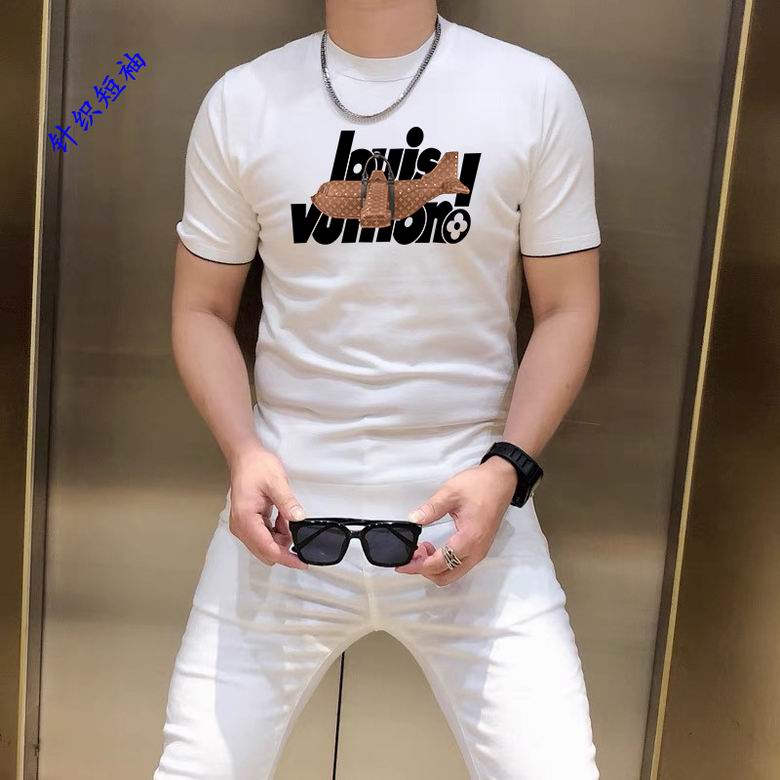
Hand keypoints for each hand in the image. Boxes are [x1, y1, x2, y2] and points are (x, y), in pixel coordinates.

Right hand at [227, 440, 308, 568]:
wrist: (245, 457)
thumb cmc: (257, 466)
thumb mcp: (276, 482)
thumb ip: (287, 503)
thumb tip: (298, 519)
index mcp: (246, 519)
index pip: (267, 548)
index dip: (286, 558)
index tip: (302, 562)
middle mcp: (241, 527)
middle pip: (265, 552)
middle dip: (284, 547)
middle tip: (298, 532)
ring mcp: (243, 526)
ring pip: (265, 546)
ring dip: (280, 538)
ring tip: (287, 517)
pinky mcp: (247, 523)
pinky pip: (264, 536)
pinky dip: (276, 532)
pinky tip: (282, 518)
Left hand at [395, 457, 517, 585]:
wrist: (501, 481)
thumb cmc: (481, 485)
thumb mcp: (451, 492)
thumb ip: (431, 508)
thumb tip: (414, 520)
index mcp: (469, 538)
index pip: (439, 563)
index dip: (418, 566)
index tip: (403, 563)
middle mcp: (476, 550)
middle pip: (446, 576)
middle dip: (424, 570)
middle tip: (411, 555)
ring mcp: (479, 551)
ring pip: (453, 573)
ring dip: (434, 567)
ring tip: (421, 550)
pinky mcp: (479, 548)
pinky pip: (459, 565)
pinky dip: (444, 563)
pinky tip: (434, 548)